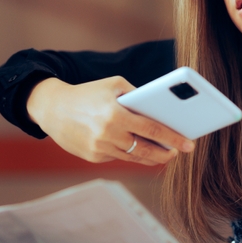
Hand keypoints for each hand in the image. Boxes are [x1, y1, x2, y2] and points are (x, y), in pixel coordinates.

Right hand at [26, 76, 193, 165]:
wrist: (52, 108)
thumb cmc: (88, 93)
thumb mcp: (114, 85)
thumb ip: (138, 96)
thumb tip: (161, 112)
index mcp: (115, 114)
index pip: (152, 130)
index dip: (174, 138)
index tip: (189, 144)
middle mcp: (108, 134)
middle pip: (146, 150)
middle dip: (166, 153)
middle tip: (179, 152)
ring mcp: (100, 148)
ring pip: (133, 157)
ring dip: (151, 157)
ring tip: (164, 154)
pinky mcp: (93, 157)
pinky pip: (118, 157)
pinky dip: (130, 154)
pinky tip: (140, 151)